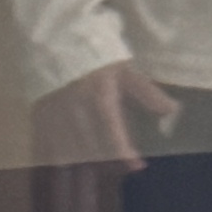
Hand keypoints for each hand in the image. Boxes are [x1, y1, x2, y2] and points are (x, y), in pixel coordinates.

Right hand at [31, 62, 178, 173]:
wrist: (56, 35)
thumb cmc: (94, 51)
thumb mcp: (123, 68)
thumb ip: (146, 92)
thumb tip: (172, 110)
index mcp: (99, 96)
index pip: (113, 132)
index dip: (124, 153)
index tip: (137, 166)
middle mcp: (76, 109)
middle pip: (91, 148)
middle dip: (106, 163)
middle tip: (118, 170)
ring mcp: (54, 115)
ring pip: (68, 152)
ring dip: (83, 167)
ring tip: (95, 175)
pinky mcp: (38, 117)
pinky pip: (44, 149)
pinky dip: (54, 163)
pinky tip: (64, 171)